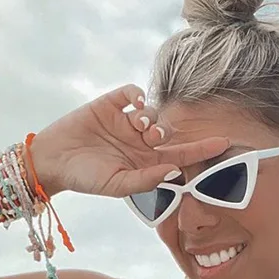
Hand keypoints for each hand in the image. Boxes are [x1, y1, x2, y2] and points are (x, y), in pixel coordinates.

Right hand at [27, 83, 229, 198]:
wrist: (53, 161)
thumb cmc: (85, 178)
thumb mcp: (117, 185)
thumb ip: (147, 180)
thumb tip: (176, 170)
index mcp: (145, 163)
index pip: (180, 155)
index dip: (202, 149)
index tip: (225, 143)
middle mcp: (139, 142)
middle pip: (169, 133)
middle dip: (169, 133)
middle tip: (153, 137)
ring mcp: (126, 122)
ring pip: (153, 113)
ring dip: (151, 118)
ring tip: (137, 126)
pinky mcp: (111, 104)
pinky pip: (134, 93)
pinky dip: (138, 96)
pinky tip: (134, 105)